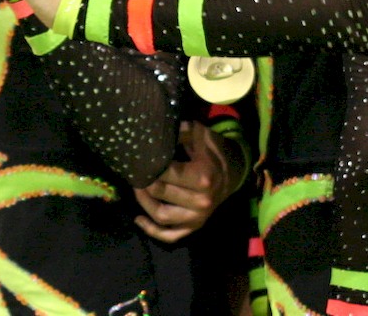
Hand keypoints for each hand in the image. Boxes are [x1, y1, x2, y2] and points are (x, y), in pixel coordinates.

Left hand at [133, 121, 241, 242]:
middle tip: (134, 171)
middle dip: (143, 181)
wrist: (234, 173)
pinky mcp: (195, 227)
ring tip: (136, 188)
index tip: (137, 158)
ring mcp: (198, 217)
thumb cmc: (213, 151)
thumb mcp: (199, 134)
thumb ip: (177, 132)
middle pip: (160, 193)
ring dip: (144, 203)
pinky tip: (138, 220)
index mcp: (202, 176)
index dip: (148, 165)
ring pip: (162, 216)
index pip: (166, 173)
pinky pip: (171, 235)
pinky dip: (152, 230)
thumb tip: (153, 134)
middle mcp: (201, 200)